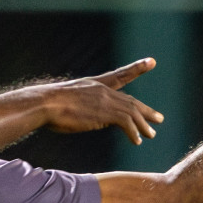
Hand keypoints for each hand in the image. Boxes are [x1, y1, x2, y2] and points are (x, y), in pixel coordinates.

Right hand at [38, 58, 164, 144]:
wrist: (44, 104)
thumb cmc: (47, 106)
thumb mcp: (67, 101)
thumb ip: (81, 105)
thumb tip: (84, 115)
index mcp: (94, 84)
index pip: (119, 75)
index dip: (136, 69)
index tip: (151, 62)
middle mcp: (102, 90)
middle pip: (130, 100)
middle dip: (145, 110)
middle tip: (159, 118)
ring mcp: (105, 100)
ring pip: (131, 112)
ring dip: (143, 125)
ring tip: (151, 135)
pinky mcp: (105, 112)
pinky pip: (126, 123)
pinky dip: (133, 132)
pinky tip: (136, 141)